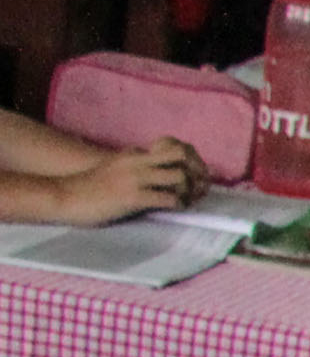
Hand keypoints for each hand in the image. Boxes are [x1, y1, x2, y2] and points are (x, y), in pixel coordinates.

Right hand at [40, 138, 204, 223]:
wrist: (64, 196)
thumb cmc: (90, 187)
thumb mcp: (116, 167)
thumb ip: (137, 166)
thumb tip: (161, 175)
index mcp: (134, 154)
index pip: (173, 147)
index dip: (190, 161)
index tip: (196, 175)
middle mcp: (137, 161)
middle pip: (181, 153)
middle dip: (196, 170)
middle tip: (198, 186)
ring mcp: (135, 178)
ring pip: (179, 175)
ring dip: (189, 190)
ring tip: (185, 200)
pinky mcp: (132, 197)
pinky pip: (167, 198)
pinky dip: (178, 204)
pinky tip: (175, 209)